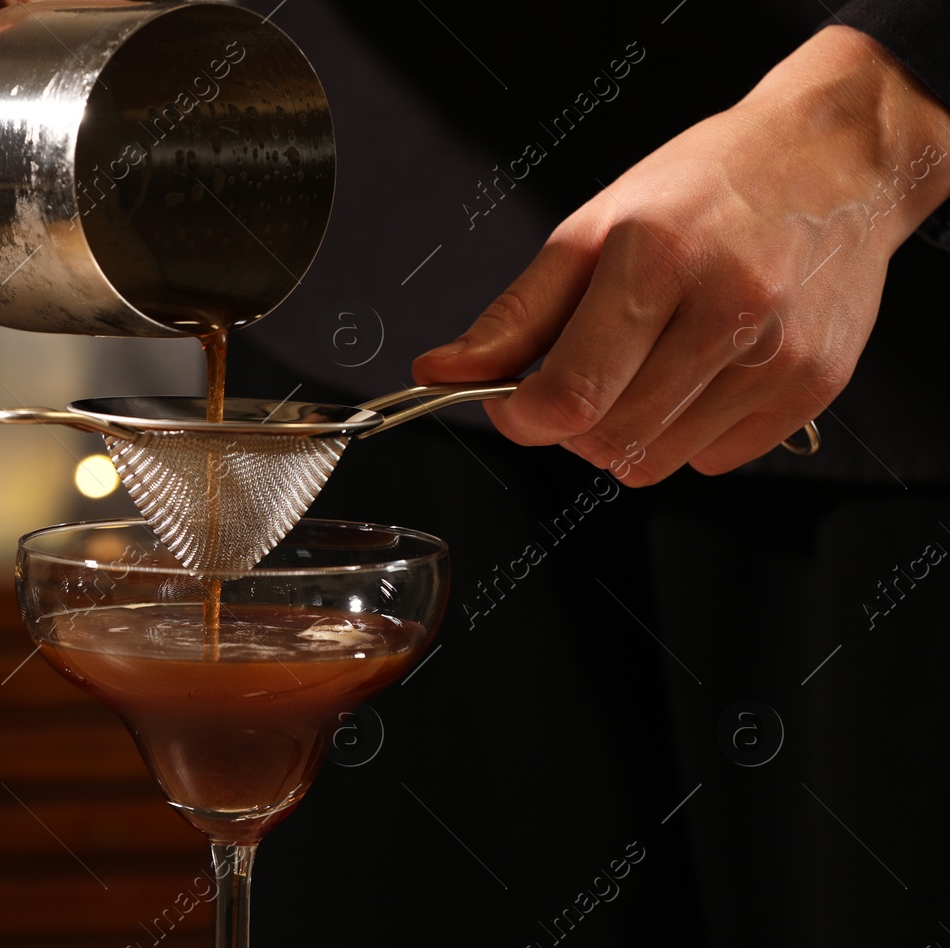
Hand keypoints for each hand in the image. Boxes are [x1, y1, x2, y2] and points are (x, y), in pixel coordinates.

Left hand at [411, 26, 949, 484]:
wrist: (836, 160)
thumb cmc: (705, 187)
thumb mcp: (591, 231)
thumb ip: (513, 317)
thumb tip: (436, 373)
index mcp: (658, 259)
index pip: (568, 397)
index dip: (521, 417)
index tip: (514, 399)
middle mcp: (728, 310)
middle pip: (608, 441)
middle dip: (571, 425)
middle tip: (582, 373)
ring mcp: (779, 355)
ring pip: (656, 463)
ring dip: (626, 433)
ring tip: (647, 364)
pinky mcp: (814, 388)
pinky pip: (715, 462)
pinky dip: (688, 434)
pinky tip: (701, 372)